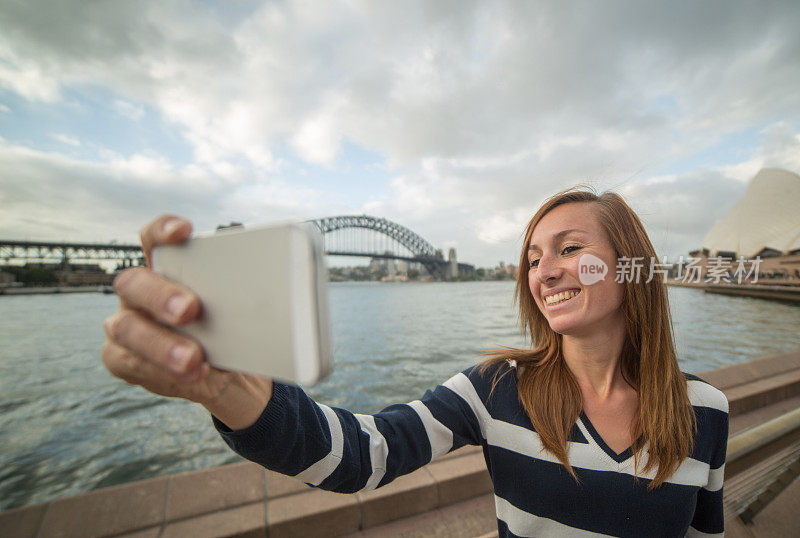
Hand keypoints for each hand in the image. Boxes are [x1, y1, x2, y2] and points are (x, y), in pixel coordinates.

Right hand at [102, 215, 271, 428]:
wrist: (232, 376)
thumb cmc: (233, 331)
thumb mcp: (242, 312)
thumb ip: (246, 295)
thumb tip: (282, 286)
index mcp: (165, 269)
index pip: (153, 239)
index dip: (162, 231)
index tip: (184, 231)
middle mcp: (139, 293)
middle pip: (134, 283)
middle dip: (160, 295)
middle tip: (190, 309)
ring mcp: (127, 325)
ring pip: (126, 328)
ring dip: (160, 344)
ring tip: (193, 358)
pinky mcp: (124, 359)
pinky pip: (130, 363)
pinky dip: (161, 371)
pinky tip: (192, 373)